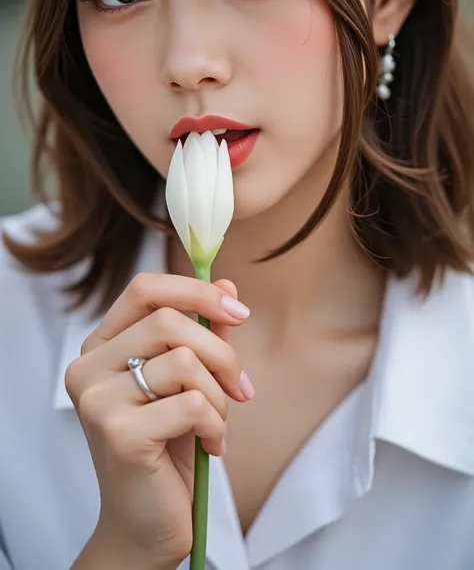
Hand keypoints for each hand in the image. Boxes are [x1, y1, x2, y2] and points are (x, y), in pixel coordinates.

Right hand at [65, 273, 251, 566]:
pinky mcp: (118, 433)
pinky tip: (210, 446)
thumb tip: (227, 285)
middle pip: (167, 320)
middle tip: (240, 388)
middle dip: (220, 353)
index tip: (239, 312)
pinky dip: (216, 424)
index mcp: (101, 346)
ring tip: (217, 425)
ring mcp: (97, 400)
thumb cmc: (167, 448)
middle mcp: (88, 367)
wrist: (146, 526)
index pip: (145, 289)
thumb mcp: (189, 382)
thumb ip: (203, 333)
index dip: (195, 291)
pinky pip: (191, 404)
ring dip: (218, 395)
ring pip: (183, 360)